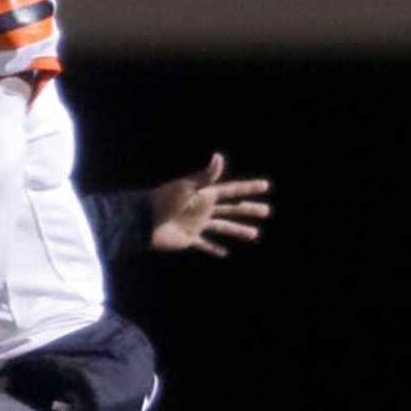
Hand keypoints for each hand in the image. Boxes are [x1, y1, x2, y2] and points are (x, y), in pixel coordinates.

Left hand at [150, 152, 270, 257]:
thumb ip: (205, 176)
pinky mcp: (188, 238)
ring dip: (238, 230)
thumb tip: (219, 156)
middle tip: (267, 212)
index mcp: (205, 195)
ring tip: (255, 234)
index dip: (248, 188)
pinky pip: (204, 245)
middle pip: (232, 209)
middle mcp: (203, 208)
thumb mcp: (186, 186)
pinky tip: (225, 253)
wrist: (143, 221)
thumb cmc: (163, 201)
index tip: (266, 186)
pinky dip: (214, 249)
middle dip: (249, 210)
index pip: (232, 190)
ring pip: (223, 227)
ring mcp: (197, 224)